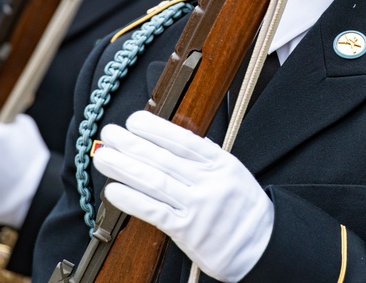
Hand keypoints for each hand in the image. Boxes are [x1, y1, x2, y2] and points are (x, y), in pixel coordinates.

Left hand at [94, 110, 273, 281]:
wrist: (261, 245)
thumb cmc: (243, 208)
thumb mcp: (231, 172)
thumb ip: (204, 157)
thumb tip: (169, 139)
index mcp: (220, 163)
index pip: (183, 140)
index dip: (156, 128)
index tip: (134, 120)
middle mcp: (209, 182)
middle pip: (163, 158)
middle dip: (131, 143)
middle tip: (109, 133)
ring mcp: (198, 206)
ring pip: (155, 182)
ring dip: (124, 167)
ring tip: (104, 157)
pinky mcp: (187, 231)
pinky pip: (154, 212)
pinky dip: (131, 200)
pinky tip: (113, 190)